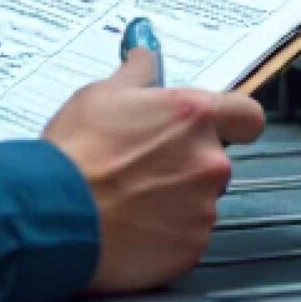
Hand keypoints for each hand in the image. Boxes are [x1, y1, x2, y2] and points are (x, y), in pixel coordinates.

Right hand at [45, 55, 265, 293]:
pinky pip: (186, 238)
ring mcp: (203, 209)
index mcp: (193, 117)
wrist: (52, 214)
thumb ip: (138, 73)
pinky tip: (131, 228)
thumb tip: (146, 53)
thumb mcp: (101, 95)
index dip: (235, 122)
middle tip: (144, 169)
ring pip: (200, 202)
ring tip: (130, 201)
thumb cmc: (74, 153)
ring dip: (175, 201)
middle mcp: (209, 161)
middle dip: (188, 165)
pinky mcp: (190, 248)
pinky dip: (165, 236)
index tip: (222, 128)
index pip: (248, 116)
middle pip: (216, 161)